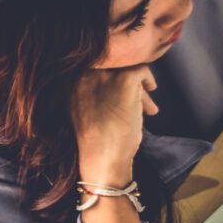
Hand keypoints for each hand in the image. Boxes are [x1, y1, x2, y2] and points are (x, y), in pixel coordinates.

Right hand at [72, 66, 157, 183]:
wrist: (102, 155)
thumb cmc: (96, 139)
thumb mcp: (86, 109)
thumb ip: (94, 91)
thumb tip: (116, 79)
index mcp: (70, 81)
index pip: (97, 68)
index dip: (112, 81)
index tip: (120, 96)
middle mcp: (84, 73)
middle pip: (114, 68)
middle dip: (128, 84)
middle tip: (140, 101)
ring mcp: (104, 75)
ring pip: (128, 69)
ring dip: (139, 89)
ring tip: (148, 107)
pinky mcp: (124, 80)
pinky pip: (142, 70)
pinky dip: (148, 80)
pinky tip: (152, 90)